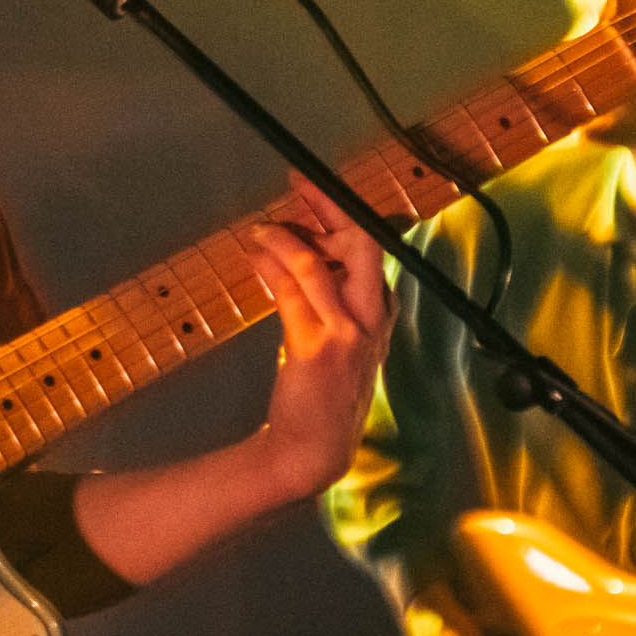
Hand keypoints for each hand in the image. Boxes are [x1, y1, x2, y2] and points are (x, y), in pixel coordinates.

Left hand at [243, 175, 392, 501]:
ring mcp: (346, 333)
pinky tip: (255, 255)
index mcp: (381, 315)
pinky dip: (269, 265)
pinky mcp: (316, 347)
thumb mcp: (342, 344)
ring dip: (283, 236)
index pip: (371, 249)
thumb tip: (306, 251)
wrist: (314, 450)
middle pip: (359, 243)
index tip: (316, 191)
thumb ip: (329, 299)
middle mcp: (372, 320)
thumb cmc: (324, 396)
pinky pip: (290, 291)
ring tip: (260, 228)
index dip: (343, 215)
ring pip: (316, 263)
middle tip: (297, 186)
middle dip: (327, 208)